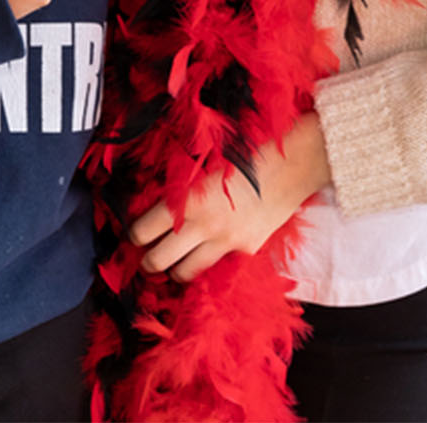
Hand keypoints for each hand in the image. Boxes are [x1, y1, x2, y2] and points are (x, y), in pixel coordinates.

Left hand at [130, 113, 331, 281]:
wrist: (291, 163)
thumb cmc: (246, 153)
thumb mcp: (204, 165)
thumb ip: (180, 189)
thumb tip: (156, 205)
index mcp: (186, 200)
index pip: (143, 232)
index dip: (135, 235)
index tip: (137, 234)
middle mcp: (202, 225)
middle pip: (157, 261)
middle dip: (147, 261)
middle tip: (147, 256)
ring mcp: (225, 242)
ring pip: (185, 272)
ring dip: (175, 269)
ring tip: (174, 261)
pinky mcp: (245, 250)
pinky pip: (218, 264)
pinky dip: (210, 258)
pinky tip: (209, 248)